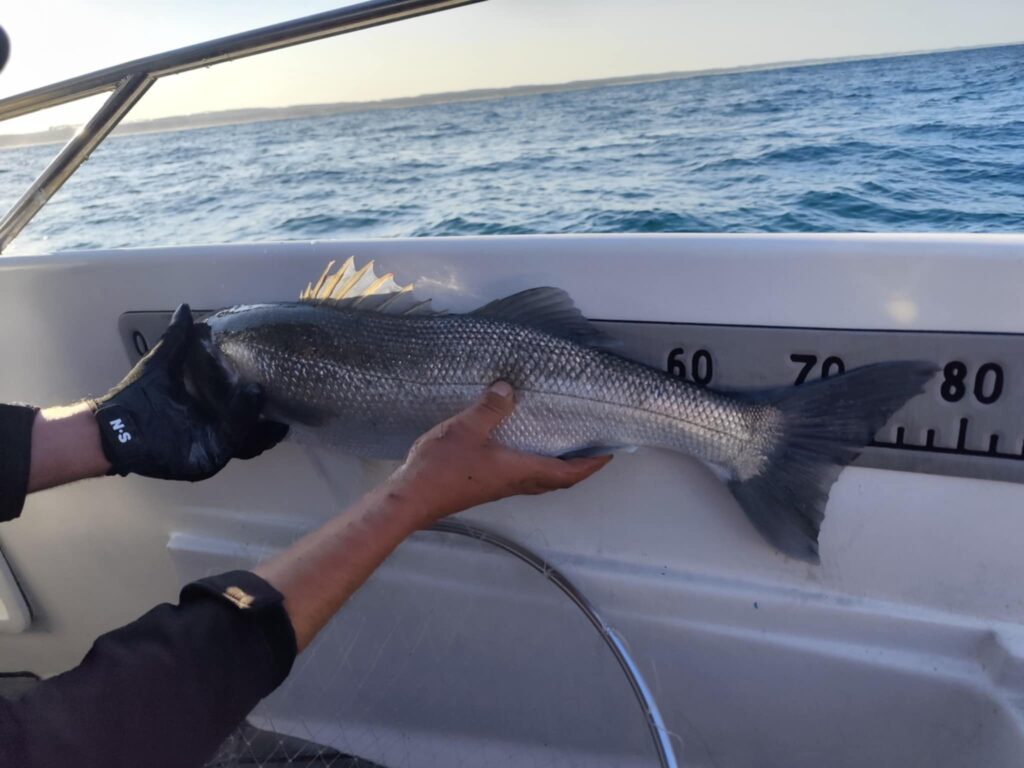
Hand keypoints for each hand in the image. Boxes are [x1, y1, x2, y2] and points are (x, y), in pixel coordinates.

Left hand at [91, 304, 287, 480]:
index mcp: (209, 409)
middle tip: (287, 397)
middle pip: (253, 426)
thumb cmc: (136, 398)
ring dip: (261, 423)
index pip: (243, 406)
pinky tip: (255, 413)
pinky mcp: (207, 459)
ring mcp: (213, 447)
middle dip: (270, 416)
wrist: (111, 427)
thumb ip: (177, 340)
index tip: (271, 377)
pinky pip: (233, 447)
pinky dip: (244, 429)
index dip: (259, 396)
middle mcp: (215, 430)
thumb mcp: (162, 364)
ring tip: (273, 406)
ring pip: (249, 439)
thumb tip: (185, 308)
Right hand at [386, 381, 610, 527]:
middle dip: (579, 467)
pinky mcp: (484, 486)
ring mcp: (499, 487)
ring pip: (539, 480)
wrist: (411, 498)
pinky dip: (534, 463)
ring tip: (565, 445)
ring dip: (557, 467)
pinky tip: (523, 446)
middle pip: (557, 480)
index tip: (610, 453)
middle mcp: (515, 483)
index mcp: (520, 471)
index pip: (567, 473)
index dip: (591, 465)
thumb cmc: (442, 468)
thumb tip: (508, 387)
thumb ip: (489, 407)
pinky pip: (520, 476)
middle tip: (592, 447)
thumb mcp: (466, 428)